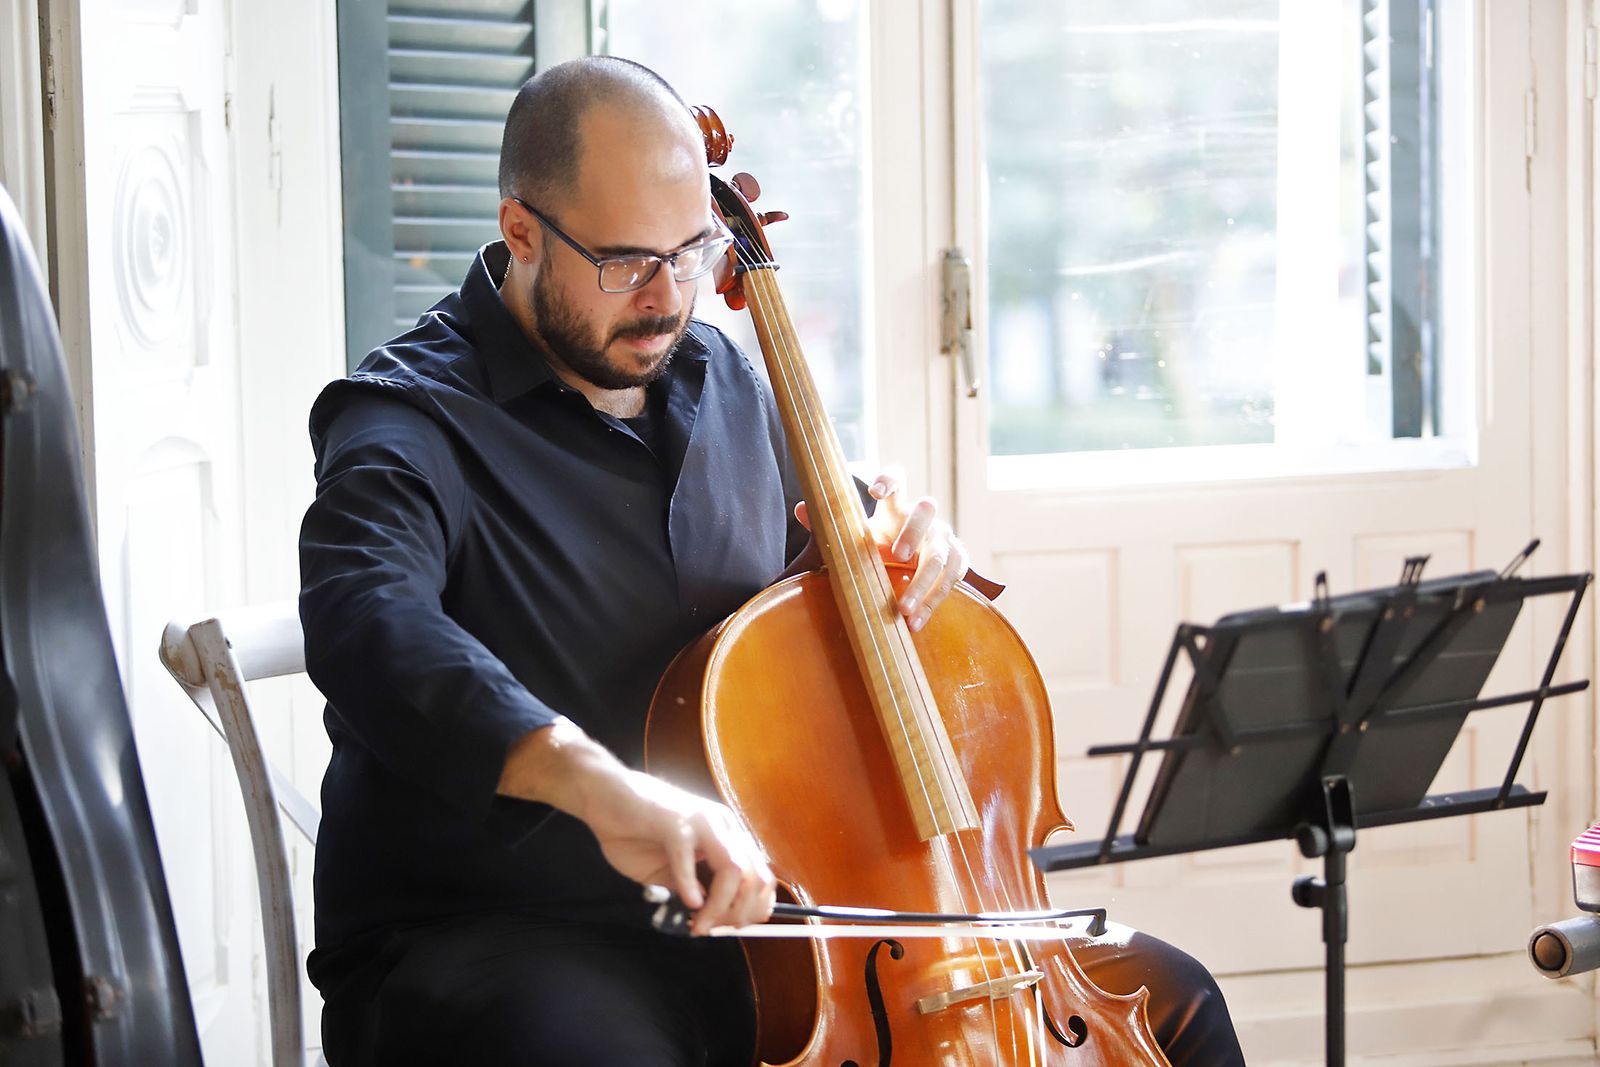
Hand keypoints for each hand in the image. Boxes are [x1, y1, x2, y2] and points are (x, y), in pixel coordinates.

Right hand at [499, 720, 774, 934]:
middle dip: (739, 914)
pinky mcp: (673, 820)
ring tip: (698, 924)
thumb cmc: (635, 831)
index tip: (729, 929)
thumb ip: (693, 889)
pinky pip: (689, 856)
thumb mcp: (671, 871)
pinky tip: (687, 902)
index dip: (753, 910)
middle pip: (755, 877)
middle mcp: (722, 825)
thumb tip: (713, 919)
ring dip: (719, 906)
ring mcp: (700, 820)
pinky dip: (691, 884)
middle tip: (712, 930)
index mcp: (727, 834)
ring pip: (733, 869)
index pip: (762, 877)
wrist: (603, 795)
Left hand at [794, 470, 969, 631]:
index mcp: (895, 507)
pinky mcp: (957, 561)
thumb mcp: (854, 539)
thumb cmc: (876, 549)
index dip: (889, 480)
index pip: (897, 481)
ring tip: (903, 608)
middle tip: (897, 555)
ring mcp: (943, 539)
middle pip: (927, 510)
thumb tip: (802, 509)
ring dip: (924, 582)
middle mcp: (924, 518)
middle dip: (914, 531)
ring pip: (943, 553)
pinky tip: (915, 621)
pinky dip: (933, 602)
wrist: (905, 569)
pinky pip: (952, 579)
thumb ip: (828, 528)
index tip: (874, 491)